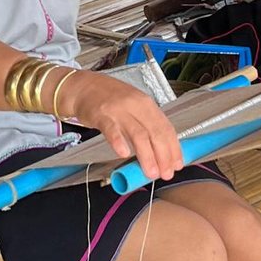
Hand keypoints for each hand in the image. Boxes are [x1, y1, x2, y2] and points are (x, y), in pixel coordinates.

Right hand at [66, 72, 185, 181]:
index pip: (166, 128)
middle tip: (166, 173)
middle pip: (155, 132)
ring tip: (151, 172)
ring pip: (138, 134)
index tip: (177, 164)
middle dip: (163, 155)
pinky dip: (119, 142)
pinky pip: (112, 130)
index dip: (173, 148)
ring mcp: (118, 110)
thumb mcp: (134, 106)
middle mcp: (135, 105)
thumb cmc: (110, 99)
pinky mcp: (101, 115)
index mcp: (147, 104)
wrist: (84, 87)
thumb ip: (147, 125)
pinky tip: (123, 154)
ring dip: (147, 156)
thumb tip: (161, 152)